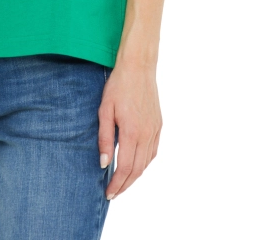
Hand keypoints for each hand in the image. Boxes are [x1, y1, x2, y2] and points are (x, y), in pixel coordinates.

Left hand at [98, 61, 161, 199]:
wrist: (138, 68)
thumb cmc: (118, 86)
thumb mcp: (104, 110)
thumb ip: (104, 138)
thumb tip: (103, 163)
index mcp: (132, 132)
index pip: (125, 168)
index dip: (117, 183)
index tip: (108, 192)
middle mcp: (146, 135)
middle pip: (137, 170)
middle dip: (125, 185)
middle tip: (114, 193)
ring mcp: (155, 130)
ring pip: (147, 163)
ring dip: (135, 176)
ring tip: (123, 182)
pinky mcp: (159, 125)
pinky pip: (153, 152)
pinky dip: (145, 163)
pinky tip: (136, 165)